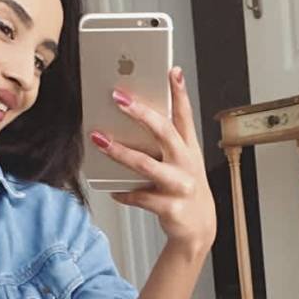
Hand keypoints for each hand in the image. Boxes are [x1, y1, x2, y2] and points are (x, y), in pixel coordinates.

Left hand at [90, 66, 215, 251]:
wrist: (199, 227)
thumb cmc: (184, 188)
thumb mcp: (181, 162)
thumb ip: (163, 144)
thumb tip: (131, 122)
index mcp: (188, 148)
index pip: (185, 115)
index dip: (180, 92)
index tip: (172, 70)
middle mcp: (186, 163)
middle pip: (164, 132)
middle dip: (140, 113)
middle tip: (118, 97)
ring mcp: (180, 185)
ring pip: (146, 164)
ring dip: (120, 151)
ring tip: (99, 139)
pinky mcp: (171, 207)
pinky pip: (140, 196)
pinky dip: (124, 192)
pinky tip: (113, 189)